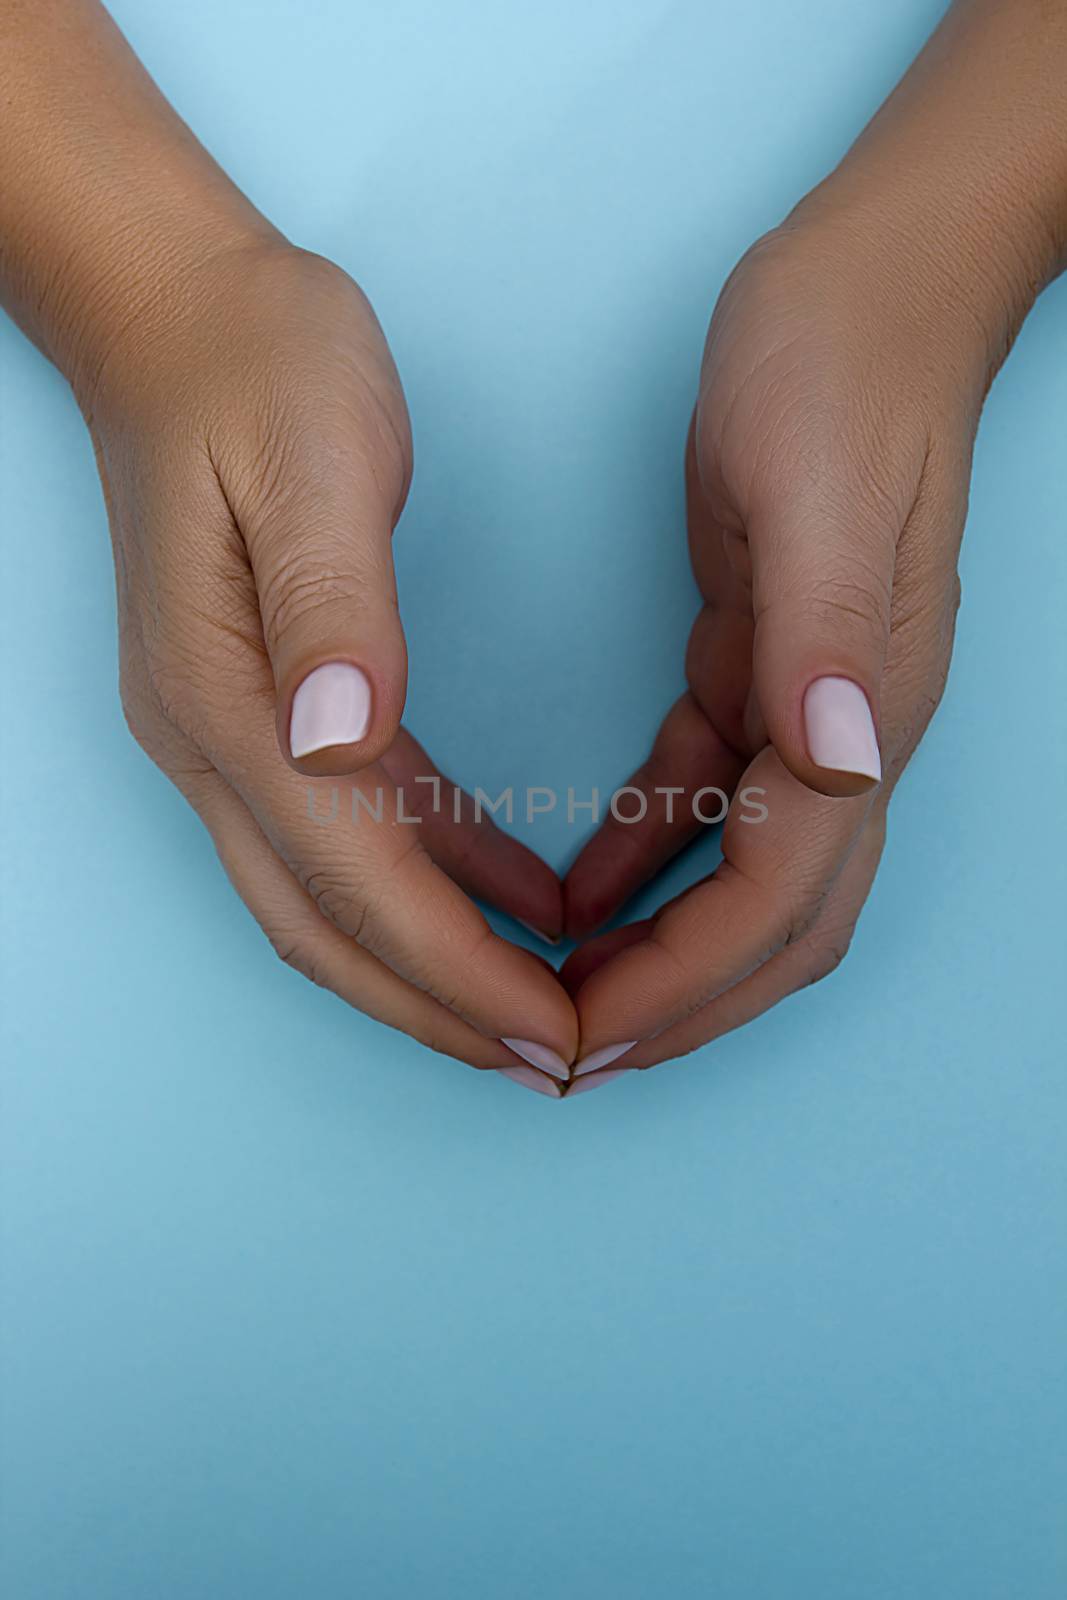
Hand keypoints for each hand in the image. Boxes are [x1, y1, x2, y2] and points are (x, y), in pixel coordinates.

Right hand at [90, 238, 576, 1082]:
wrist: (174, 311)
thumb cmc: (255, 363)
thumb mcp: (313, 453)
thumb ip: (332, 605)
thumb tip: (339, 742)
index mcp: (226, 692)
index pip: (353, 872)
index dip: (455, 967)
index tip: (554, 1030)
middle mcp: (209, 738)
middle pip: (328, 923)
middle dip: (443, 1006)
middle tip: (556, 1060)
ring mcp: (223, 730)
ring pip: (329, 897)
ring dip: (429, 967)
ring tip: (537, 1009)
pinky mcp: (260, 708)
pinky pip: (346, 829)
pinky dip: (427, 881)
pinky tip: (507, 896)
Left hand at [560, 191, 1027, 1083]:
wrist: (873, 282)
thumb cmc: (842, 363)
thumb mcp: (821, 486)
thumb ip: (832, 638)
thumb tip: (841, 771)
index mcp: (862, 708)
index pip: (777, 892)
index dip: (684, 977)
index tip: (582, 1031)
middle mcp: (847, 729)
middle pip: (776, 924)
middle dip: (679, 1002)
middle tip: (567, 1052)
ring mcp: (810, 702)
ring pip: (745, 879)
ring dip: (664, 951)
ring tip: (566, 994)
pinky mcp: (764, 664)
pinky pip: (706, 795)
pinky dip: (649, 855)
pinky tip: (585, 884)